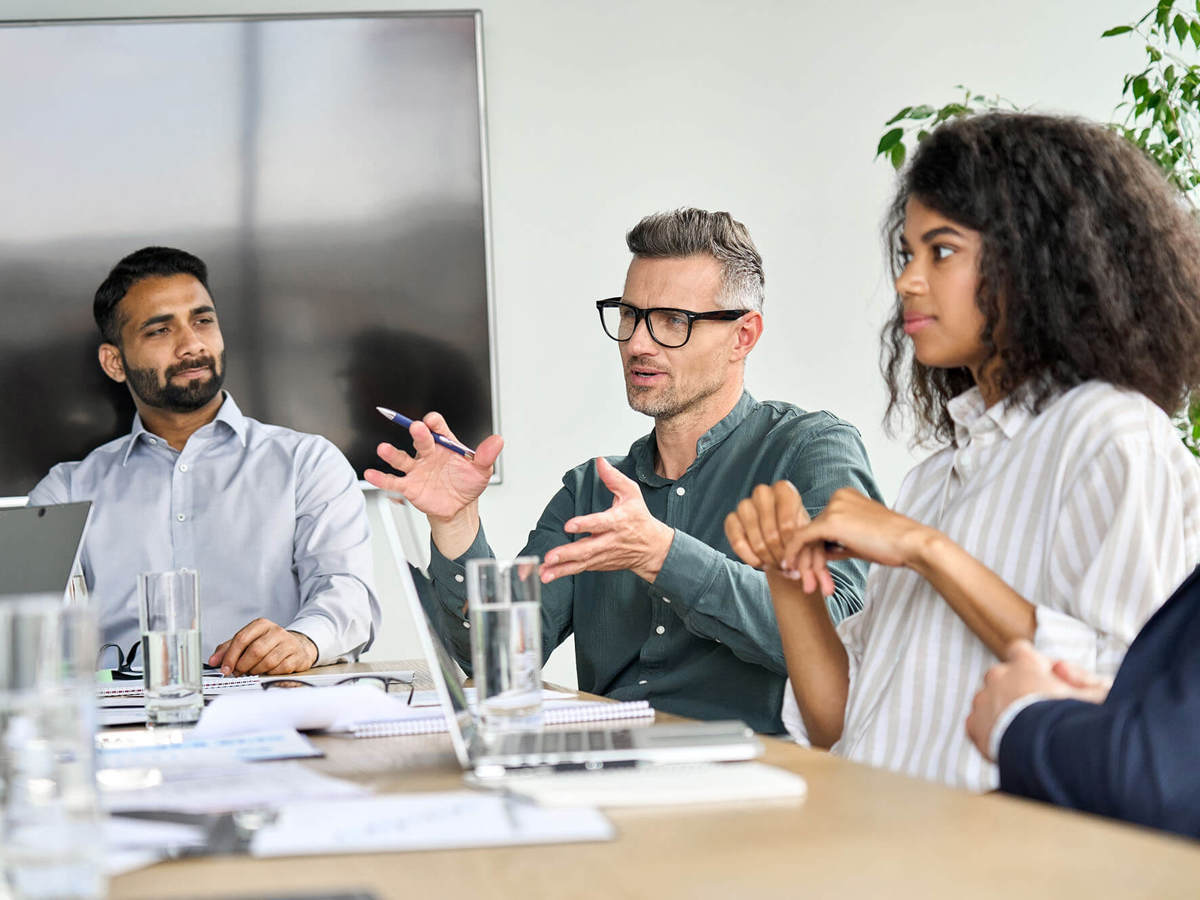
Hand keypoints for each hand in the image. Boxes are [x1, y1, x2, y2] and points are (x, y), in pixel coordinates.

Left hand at [208, 619, 318, 675]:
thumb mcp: (247, 642)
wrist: (296, 646)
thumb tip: (213, 661)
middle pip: (255, 650)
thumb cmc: (268, 645)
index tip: (225, 669)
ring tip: (253, 672)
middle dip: (243, 666)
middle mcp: (276, 631)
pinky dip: (270, 674)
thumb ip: (228, 650)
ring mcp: (288, 643)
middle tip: (239, 672)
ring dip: (256, 671)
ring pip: (267, 661)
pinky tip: (267, 672)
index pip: (242, 638)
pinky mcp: (297, 656)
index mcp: (261, 625)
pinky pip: (280, 669)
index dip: (230, 656)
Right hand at [363, 412, 503, 520]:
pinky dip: (381, 478)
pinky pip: (394, 481)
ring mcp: (417, 469)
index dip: (434, 423)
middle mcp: (428, 453)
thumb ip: (486, 455)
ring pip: (402, 458)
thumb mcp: (482, 469)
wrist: (459, 507)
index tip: (432, 422)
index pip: (437, 427)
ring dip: (392, 453)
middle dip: (418, 433)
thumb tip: (497, 440)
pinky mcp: (410, 486)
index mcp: (444, 444)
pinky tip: (371, 474)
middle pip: (420, 439)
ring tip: (383, 448)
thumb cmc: (467, 483)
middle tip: (417, 428)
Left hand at [540, 457, 673, 582]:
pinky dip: (564, 573)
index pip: (600, 523)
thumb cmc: (640, 519)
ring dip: (561, 568)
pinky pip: (579, 569)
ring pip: (581, 563)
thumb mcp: (632, 494)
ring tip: (544, 572)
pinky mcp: (598, 563)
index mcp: (618, 521)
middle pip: (587, 549)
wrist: (653, 548)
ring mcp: (603, 555)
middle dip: (567, 554)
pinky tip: (548, 575)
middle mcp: (609, 540)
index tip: (570, 525)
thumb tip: (600, 462)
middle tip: (550, 556)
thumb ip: (614, 478)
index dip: (585, 524)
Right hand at [724, 480, 811, 570]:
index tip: (795, 556)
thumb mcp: (806, 534)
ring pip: (754, 535)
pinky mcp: (731, 519)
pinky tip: (758, 563)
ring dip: (765, 555)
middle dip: (778, 553)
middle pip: (770, 530)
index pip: (787, 523)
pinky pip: (737, 540)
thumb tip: (794, 559)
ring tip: (774, 564)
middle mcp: (762, 492)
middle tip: (785, 565)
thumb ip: (803, 543)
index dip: (791, 545)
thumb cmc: (797, 533)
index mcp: (783, 490)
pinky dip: (748, 556)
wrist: (781, 537)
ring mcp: (745, 504)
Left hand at [779, 487, 933, 596]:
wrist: (912, 544)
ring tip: (810, 587)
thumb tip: (821, 553)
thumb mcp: (859, 541)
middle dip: (809, 560)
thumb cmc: (893, 544)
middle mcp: (837, 497)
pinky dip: (795, 554)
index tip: (814, 572)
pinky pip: (802, 538)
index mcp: (846, 497)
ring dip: (806, 564)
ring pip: (807, 537)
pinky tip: (791, 569)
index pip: (822, 525)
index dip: (815, 551)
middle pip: (813, 532)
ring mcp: (833, 508)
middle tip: (809, 584)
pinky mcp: (830, 521)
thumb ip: (838, 542)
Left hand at [966, 640, 1103, 760]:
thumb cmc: (1074, 722)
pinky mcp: (973, 724)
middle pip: (1003, 676)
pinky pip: (979, 724)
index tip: (1040, 678)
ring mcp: (983, 699)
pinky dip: (991, 732)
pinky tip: (1009, 744)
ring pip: (989, 700)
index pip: (1020, 650)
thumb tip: (1059, 668)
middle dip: (1016, 689)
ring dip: (1002, 710)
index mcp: (1025, 664)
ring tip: (1024, 732)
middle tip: (1036, 712)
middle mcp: (999, 676)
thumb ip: (1085, 681)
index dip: (1030, 663)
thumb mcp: (1096, 698)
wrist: (1046, 750)